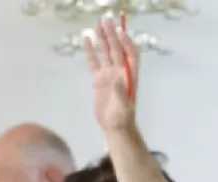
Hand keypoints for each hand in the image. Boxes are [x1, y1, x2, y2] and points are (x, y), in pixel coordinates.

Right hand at [85, 17, 138, 131]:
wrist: (114, 126)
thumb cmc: (123, 118)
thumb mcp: (124, 107)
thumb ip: (121, 93)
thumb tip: (118, 80)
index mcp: (130, 76)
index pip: (131, 55)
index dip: (127, 43)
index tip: (120, 32)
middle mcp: (120, 72)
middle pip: (117, 49)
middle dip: (112, 34)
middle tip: (106, 19)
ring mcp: (109, 74)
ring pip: (105, 52)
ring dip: (102, 38)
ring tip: (98, 23)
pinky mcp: (98, 79)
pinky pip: (94, 61)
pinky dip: (90, 51)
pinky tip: (86, 39)